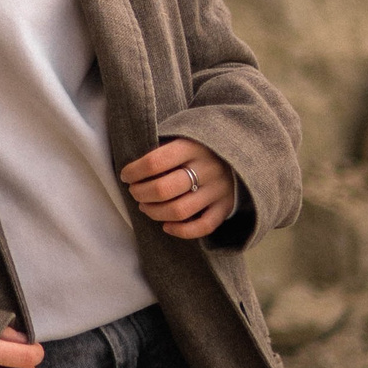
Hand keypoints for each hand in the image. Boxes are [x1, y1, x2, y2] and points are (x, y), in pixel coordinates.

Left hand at [119, 137, 236, 239]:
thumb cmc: (199, 147)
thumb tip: (130, 170)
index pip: (154, 162)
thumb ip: (161, 150)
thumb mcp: (183, 136)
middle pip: (163, 189)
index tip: (126, 175)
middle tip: (134, 192)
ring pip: (179, 211)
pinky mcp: (225, 207)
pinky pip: (203, 227)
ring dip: (154, 213)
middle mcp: (207, 168)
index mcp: (192, 146)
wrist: (241, 152)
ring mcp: (218, 190)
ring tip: (145, 207)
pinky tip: (166, 226)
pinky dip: (181, 231)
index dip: (133, 172)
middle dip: (140, 193)